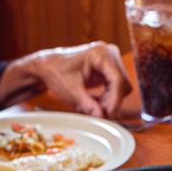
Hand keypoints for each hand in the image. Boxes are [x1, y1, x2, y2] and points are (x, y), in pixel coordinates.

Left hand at [0, 41, 131, 117]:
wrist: (48, 66)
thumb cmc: (56, 73)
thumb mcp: (71, 91)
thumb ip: (88, 104)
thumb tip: (102, 117)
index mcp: (100, 54)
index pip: (117, 79)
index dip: (115, 99)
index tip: (109, 113)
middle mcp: (109, 53)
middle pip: (122, 84)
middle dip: (111, 101)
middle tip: (96, 111)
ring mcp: (110, 60)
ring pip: (121, 87)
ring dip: (109, 101)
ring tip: (91, 105)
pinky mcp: (109, 68)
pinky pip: (116, 87)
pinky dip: (107, 97)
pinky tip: (93, 101)